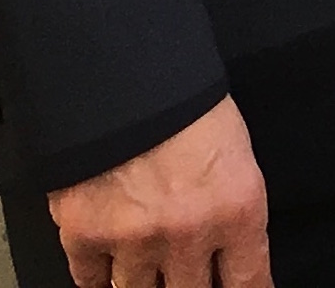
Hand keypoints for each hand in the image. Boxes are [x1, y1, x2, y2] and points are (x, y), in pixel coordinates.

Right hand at [46, 96, 269, 287]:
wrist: (123, 69)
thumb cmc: (187, 98)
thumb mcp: (233, 149)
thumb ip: (230, 206)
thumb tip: (227, 249)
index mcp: (236, 208)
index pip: (249, 283)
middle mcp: (188, 235)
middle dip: (188, 287)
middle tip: (183, 274)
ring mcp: (133, 241)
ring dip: (142, 284)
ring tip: (147, 266)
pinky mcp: (85, 235)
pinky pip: (91, 283)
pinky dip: (98, 279)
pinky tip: (106, 270)